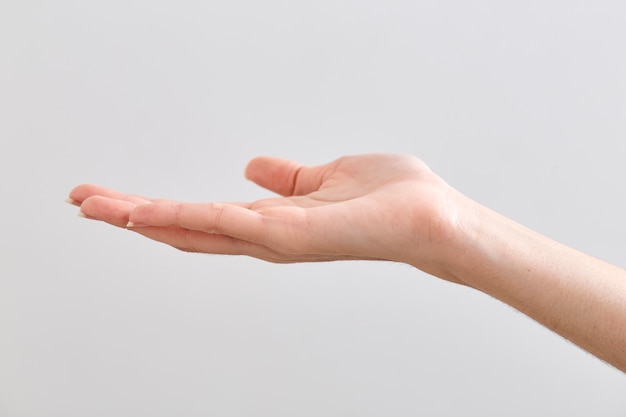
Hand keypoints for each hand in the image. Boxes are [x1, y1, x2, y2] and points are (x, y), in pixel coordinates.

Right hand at [69, 154, 460, 279]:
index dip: (155, 208)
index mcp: (271, 221)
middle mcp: (265, 236)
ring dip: (142, 217)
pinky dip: (187, 217)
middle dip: (132, 215)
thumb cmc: (390, 198)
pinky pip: (230, 223)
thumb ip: (287, 179)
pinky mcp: (294, 235)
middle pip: (186, 227)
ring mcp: (276, 240)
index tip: (114, 196)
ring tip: (95, 205)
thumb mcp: (325, 176)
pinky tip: (148, 211)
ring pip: (196, 228)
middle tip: (81, 201)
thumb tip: (253, 168)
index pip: (200, 215)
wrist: (432, 217)